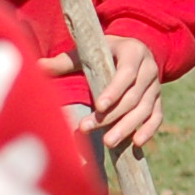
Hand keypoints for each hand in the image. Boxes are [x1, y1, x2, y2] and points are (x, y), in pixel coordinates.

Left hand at [40, 33, 161, 151]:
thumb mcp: (87, 52)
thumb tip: (37, 66)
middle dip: (112, 115)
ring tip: (108, 143)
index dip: (114, 90)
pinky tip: (136, 143)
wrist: (133, 50)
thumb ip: (65, 61)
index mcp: (134, 52)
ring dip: (128, 127)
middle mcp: (149, 68)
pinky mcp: (157, 99)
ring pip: (145, 109)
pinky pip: (157, 116)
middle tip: (88, 129)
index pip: (127, 73)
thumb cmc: (103, 52)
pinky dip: (149, 130)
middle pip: (134, 96)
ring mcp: (156, 86)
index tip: (98, 106)